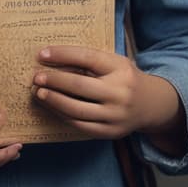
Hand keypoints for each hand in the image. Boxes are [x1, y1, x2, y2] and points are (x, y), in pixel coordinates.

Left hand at [32, 46, 184, 146]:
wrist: (151, 104)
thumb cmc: (124, 78)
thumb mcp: (114, 63)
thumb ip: (90, 61)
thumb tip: (53, 58)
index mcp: (120, 68)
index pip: (87, 58)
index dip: (63, 55)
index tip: (42, 54)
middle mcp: (119, 92)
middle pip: (79, 86)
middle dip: (54, 81)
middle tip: (36, 77)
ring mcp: (115, 115)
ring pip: (76, 109)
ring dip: (53, 101)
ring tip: (39, 93)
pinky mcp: (110, 132)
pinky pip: (80, 125)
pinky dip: (62, 115)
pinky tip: (51, 107)